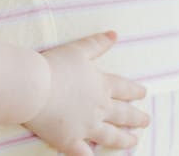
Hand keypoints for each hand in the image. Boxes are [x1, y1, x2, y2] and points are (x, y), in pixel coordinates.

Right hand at [24, 31, 148, 155]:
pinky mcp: (70, 140)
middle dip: (136, 118)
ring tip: (134, 142)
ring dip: (124, 140)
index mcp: (101, 85)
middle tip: (146, 121)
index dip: (135, 91)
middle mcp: (99, 108)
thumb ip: (97, 43)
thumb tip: (115, 34)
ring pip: (111, 136)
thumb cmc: (53, 65)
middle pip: (123, 114)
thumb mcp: (77, 49)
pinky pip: (85, 153)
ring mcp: (86, 127)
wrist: (32, 87)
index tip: (144, 94)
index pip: (124, 89)